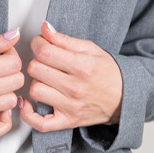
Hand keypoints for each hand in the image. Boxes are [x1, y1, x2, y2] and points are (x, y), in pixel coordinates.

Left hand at [18, 20, 122, 134]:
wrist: (125, 98)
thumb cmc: (109, 73)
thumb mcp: (91, 49)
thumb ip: (64, 39)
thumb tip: (45, 29)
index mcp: (82, 66)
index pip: (44, 51)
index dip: (37, 43)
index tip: (40, 44)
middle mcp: (75, 87)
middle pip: (35, 69)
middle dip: (37, 60)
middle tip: (45, 61)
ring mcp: (70, 106)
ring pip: (35, 90)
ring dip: (36, 82)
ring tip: (45, 79)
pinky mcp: (67, 121)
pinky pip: (40, 123)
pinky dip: (28, 114)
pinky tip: (28, 103)